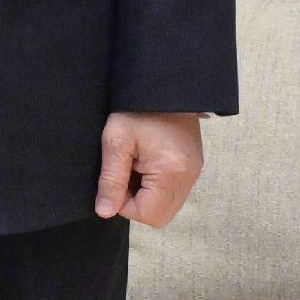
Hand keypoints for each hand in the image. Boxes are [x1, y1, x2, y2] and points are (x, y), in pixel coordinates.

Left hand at [95, 112, 201, 227]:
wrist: (163, 83)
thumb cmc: (137, 109)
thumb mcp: (116, 141)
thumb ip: (110, 179)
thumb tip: (105, 212)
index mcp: (171, 171)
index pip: (148, 214)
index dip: (124, 204)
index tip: (116, 179)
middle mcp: (189, 177)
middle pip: (160, 216)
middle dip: (136, 203)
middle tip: (125, 174)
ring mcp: (194, 172)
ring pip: (167, 205)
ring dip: (147, 195)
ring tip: (136, 166)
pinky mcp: (194, 165)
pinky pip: (174, 191)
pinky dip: (157, 186)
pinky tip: (146, 163)